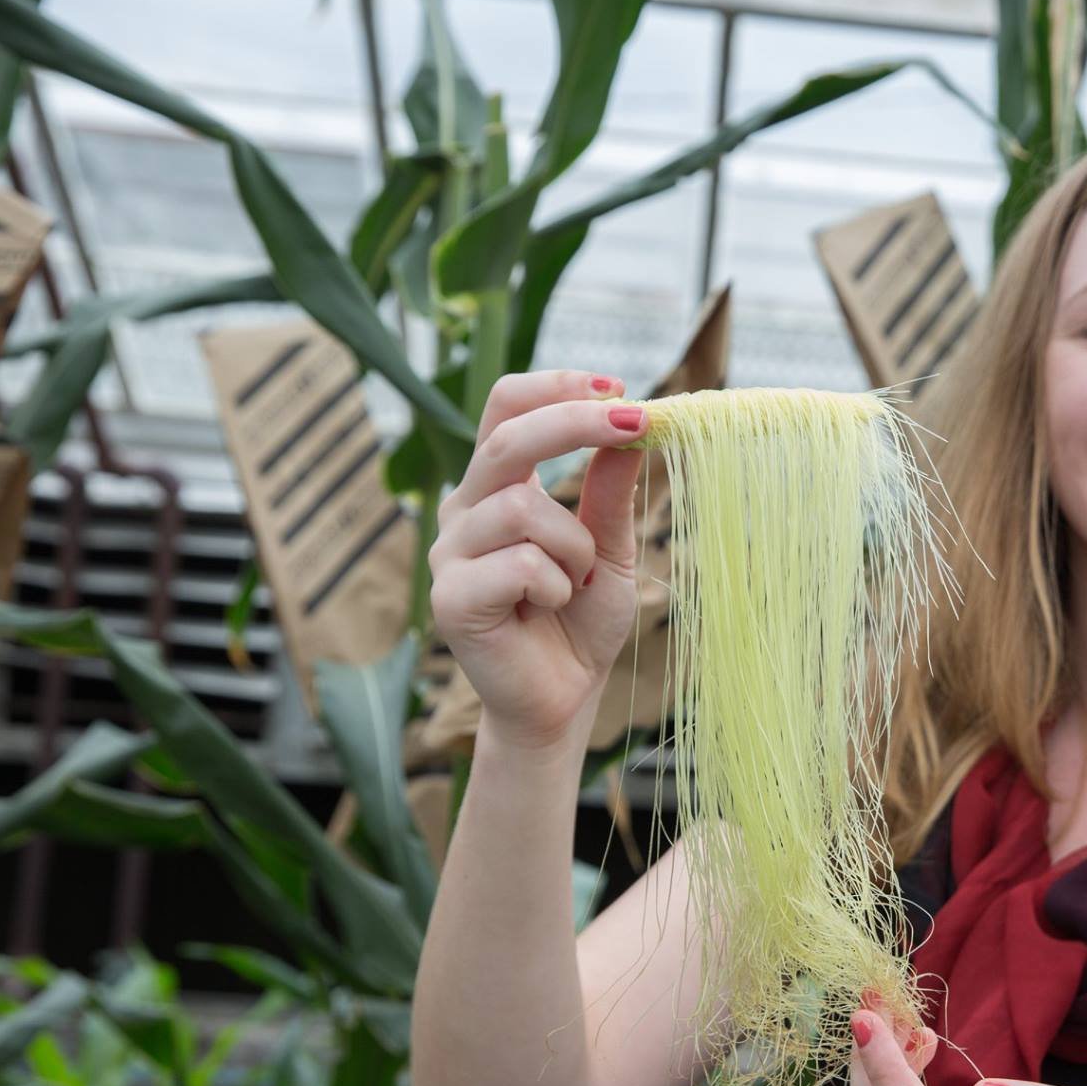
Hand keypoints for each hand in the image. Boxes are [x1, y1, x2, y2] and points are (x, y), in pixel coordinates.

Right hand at [428, 370, 647, 750]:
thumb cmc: (581, 621)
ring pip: (522, 507)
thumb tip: (634, 421)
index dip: (554, 386)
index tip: (617, 386)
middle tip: (636, 422)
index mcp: (498, 487)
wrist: (564, 699)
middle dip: (575, 422)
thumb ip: (611, 490)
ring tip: (577, 583)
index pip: (506, 407)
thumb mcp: (611, 546)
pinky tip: (549, 609)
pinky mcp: (450, 599)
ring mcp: (450, 554)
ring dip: (575, 544)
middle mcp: (465, 511)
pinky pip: (518, 564)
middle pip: (506, 435)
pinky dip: (555, 584)